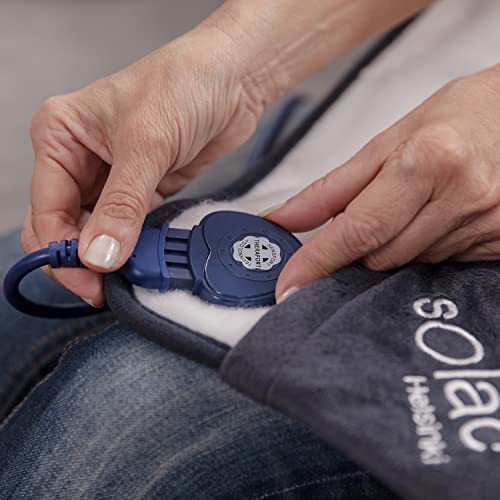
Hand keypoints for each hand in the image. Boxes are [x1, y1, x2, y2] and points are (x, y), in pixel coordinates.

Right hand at [21, 27, 270, 306]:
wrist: (233, 80)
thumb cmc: (185, 83)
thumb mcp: (146, 144)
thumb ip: (121, 204)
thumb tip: (99, 254)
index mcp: (61, 136)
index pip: (46, 209)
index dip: (62, 252)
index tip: (89, 280)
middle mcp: (81, 159)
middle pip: (65, 226)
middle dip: (81, 259)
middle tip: (104, 288)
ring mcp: (113, 177)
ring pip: (97, 232)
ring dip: (110, 257)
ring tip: (129, 276)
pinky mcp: (144, 190)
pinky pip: (130, 229)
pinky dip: (135, 247)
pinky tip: (145, 259)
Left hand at [266, 65, 499, 300]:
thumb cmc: (453, 120)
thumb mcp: (386, 143)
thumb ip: (330, 189)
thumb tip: (282, 219)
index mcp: (429, 161)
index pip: (359, 229)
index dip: (319, 260)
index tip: (289, 284)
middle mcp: (463, 197)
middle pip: (381, 256)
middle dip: (362, 245)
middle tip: (374, 210)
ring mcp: (489, 225)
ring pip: (410, 263)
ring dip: (396, 242)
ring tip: (415, 203)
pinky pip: (441, 265)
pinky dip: (424, 247)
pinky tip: (437, 217)